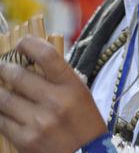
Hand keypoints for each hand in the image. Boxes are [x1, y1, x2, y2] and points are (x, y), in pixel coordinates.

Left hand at [0, 35, 107, 152]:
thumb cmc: (84, 121)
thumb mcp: (80, 92)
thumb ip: (59, 76)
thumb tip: (32, 58)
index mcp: (71, 85)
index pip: (47, 55)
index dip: (29, 44)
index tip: (21, 43)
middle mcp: (55, 101)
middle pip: (19, 75)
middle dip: (5, 68)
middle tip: (2, 66)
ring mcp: (38, 122)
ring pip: (5, 98)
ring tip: (0, 86)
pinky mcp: (26, 140)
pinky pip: (2, 121)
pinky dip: (0, 112)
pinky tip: (3, 108)